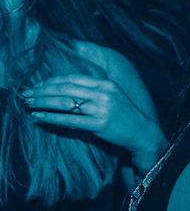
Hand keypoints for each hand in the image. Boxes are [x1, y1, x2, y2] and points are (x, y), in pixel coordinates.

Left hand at [22, 75, 164, 168]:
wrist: (142, 132)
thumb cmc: (124, 114)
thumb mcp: (111, 95)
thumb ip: (92, 89)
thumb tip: (64, 87)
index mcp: (105, 84)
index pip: (71, 78)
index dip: (51, 81)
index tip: (36, 85)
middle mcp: (103, 94)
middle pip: (65, 89)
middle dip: (42, 91)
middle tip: (26, 94)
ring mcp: (102, 109)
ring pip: (65, 103)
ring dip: (43, 103)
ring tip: (29, 104)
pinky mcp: (99, 125)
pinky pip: (69, 120)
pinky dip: (51, 118)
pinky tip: (39, 117)